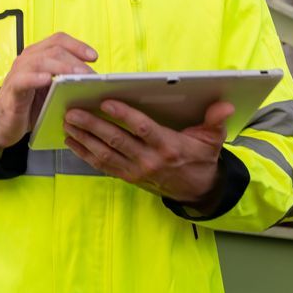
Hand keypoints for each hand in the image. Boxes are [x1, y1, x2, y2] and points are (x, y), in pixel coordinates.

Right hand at [0, 32, 96, 149]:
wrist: (4, 124)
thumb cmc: (30, 106)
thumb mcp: (52, 91)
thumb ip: (67, 82)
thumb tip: (95, 82)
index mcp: (39, 56)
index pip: (59, 40)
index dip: (78, 45)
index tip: (94, 57)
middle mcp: (28, 59)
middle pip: (54, 49)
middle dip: (75, 59)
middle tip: (90, 74)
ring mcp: (18, 73)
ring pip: (41, 61)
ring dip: (62, 67)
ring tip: (76, 76)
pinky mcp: (12, 89)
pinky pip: (23, 79)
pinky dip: (35, 78)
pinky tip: (47, 80)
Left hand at [64, 99, 235, 206]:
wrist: (197, 190)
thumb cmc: (202, 158)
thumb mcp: (213, 140)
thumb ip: (215, 121)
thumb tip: (224, 105)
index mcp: (168, 146)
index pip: (142, 128)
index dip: (123, 115)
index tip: (106, 102)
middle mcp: (149, 160)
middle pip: (116, 140)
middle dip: (92, 125)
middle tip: (73, 111)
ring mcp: (136, 171)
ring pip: (105, 153)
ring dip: (84, 138)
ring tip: (68, 122)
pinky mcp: (127, 177)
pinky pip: (102, 165)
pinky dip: (85, 153)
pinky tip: (72, 141)